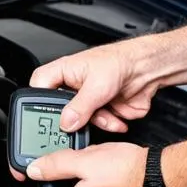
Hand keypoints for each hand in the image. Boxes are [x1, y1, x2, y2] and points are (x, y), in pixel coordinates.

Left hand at [18, 143, 147, 186]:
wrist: (158, 172)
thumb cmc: (128, 169)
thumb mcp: (84, 160)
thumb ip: (55, 165)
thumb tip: (35, 170)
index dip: (49, 180)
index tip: (54, 167)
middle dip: (65, 183)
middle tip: (77, 166)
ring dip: (80, 185)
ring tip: (92, 168)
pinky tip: (103, 173)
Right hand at [30, 40, 159, 132]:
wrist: (148, 68)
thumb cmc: (121, 62)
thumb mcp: (96, 86)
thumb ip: (79, 108)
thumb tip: (65, 123)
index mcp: (62, 72)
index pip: (38, 89)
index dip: (39, 104)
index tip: (48, 117)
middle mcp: (71, 87)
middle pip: (58, 111)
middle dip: (72, 120)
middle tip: (77, 124)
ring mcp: (85, 100)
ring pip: (78, 121)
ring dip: (94, 122)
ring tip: (107, 115)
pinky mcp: (99, 110)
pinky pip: (96, 125)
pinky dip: (107, 124)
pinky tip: (116, 119)